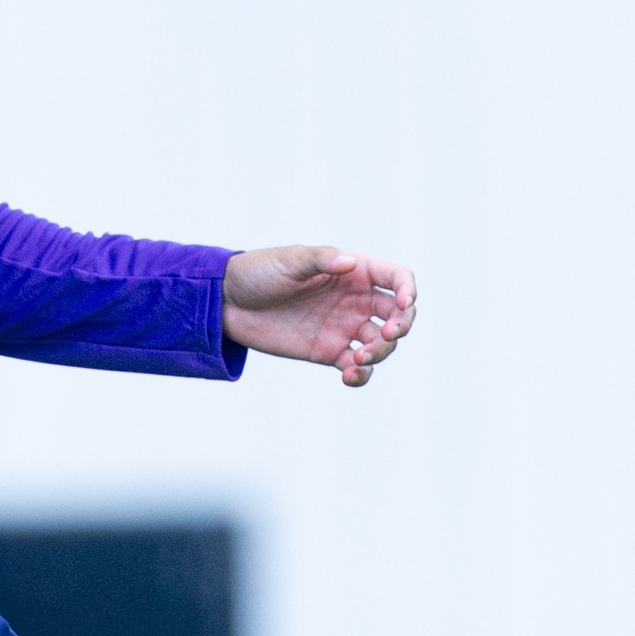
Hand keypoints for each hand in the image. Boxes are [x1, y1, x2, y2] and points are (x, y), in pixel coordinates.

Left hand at [222, 245, 417, 386]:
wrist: (227, 302)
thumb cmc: (259, 272)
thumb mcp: (289, 260)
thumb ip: (320, 260)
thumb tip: (349, 263)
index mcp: (354, 271)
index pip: (396, 279)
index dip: (408, 291)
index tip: (403, 304)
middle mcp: (355, 299)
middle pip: (397, 314)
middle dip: (402, 326)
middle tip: (387, 335)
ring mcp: (344, 326)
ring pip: (381, 343)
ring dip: (381, 353)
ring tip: (359, 358)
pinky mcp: (328, 351)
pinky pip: (356, 366)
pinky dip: (361, 374)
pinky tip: (349, 375)